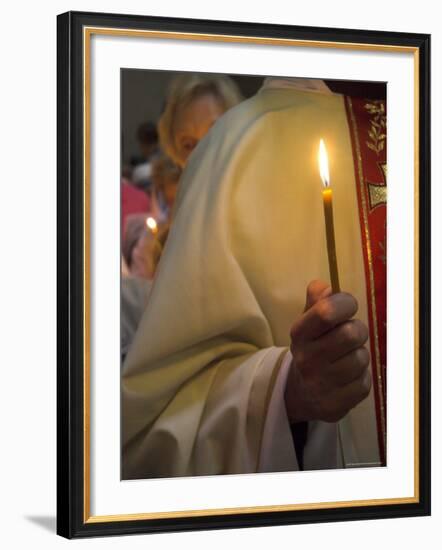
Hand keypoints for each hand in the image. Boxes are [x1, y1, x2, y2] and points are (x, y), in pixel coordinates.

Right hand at [285, 280, 371, 423]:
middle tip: (350, 335)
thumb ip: (316, 301)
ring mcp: (321, 384)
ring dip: (359, 355)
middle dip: (357, 330)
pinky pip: (364, 382)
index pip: (327, 311)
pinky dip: (361, 377)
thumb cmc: (311, 348)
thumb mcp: (307, 323)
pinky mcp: (336, 404)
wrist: (300, 393)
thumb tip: (326, 287)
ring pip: (361, 358)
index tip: (348, 307)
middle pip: (352, 334)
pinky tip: (348, 377)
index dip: (345, 303)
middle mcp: (307, 358)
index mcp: (299, 334)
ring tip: (346, 358)